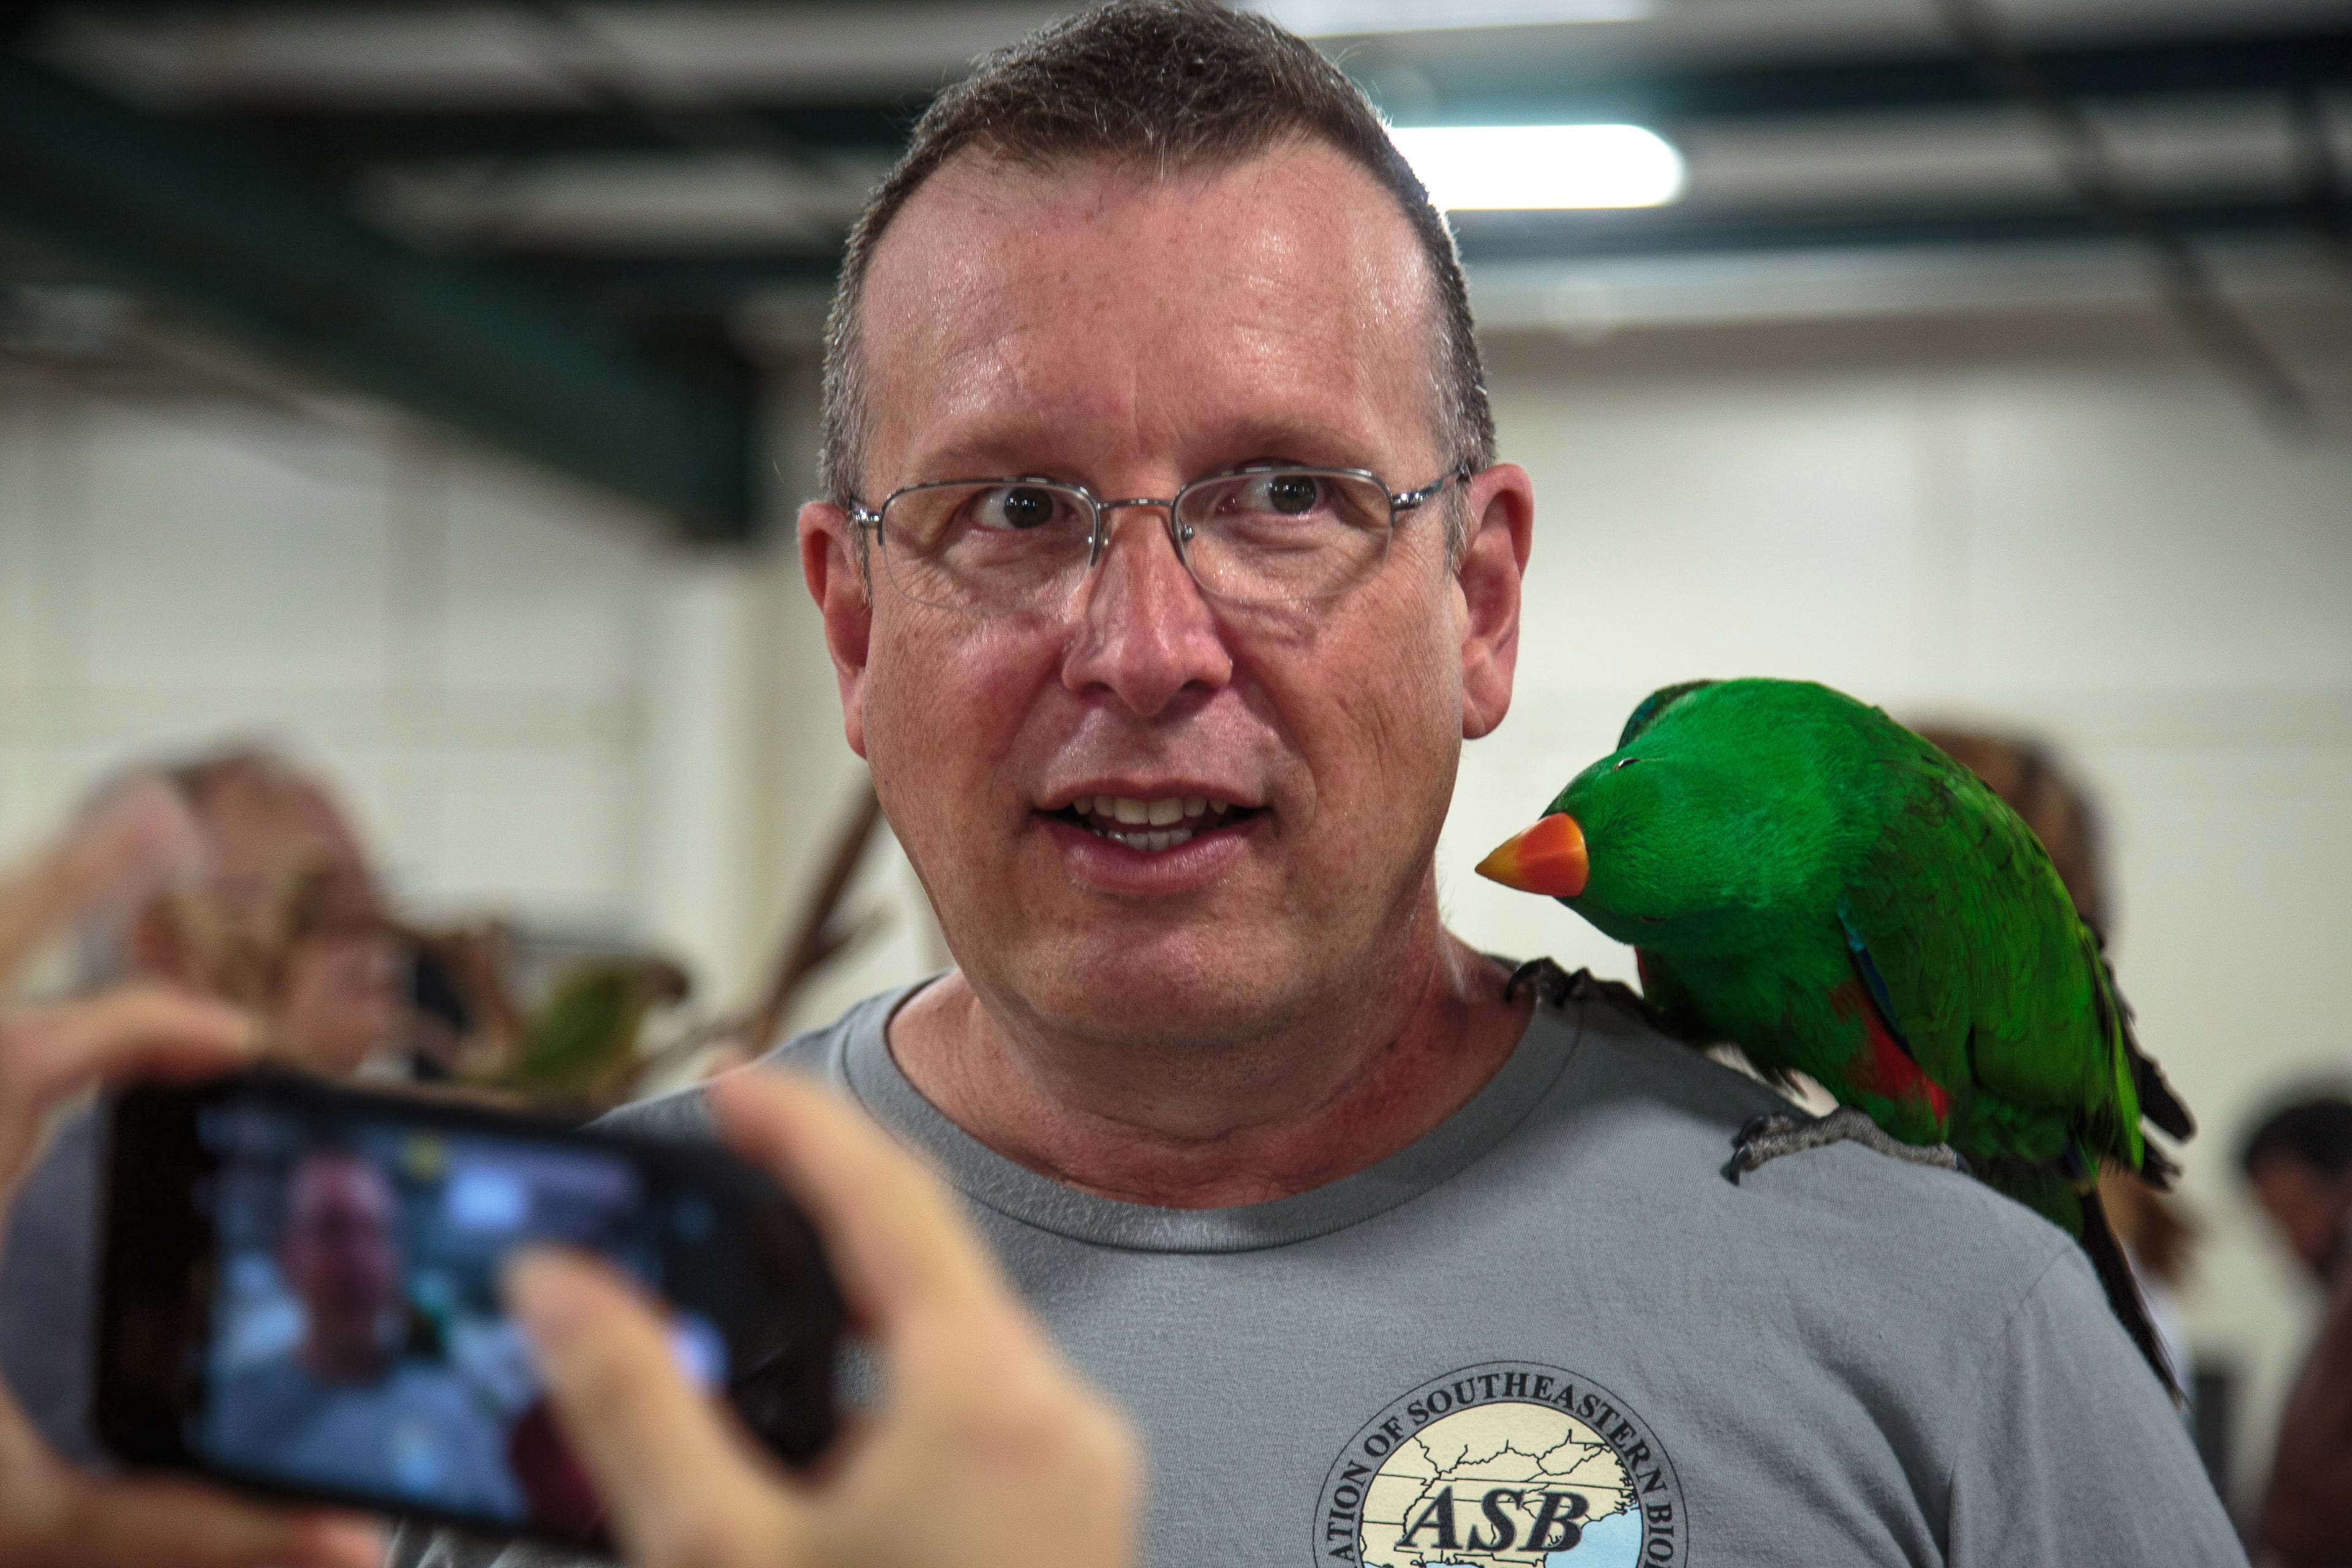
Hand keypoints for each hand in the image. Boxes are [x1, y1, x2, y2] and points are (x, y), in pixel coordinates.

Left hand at [0, 797, 380, 1567]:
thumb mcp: (12, 1515)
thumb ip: (177, 1528)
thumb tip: (340, 1551)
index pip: (49, 1044)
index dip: (150, 1026)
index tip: (229, 1045)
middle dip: (67, 882)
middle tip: (157, 813)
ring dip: (21, 939)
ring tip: (109, 857)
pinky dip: (9, 1074)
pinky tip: (27, 1088)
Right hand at [508, 1070, 1141, 1567]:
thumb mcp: (721, 1555)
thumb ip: (635, 1407)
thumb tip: (562, 1288)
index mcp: (989, 1399)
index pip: (888, 1201)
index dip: (800, 1130)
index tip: (736, 1086)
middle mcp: (1061, 1421)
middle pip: (928, 1269)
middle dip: (820, 1224)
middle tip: (729, 1187)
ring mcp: (1082, 1479)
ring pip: (955, 1347)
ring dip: (854, 1323)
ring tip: (755, 1316)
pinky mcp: (1076, 1529)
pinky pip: (979, 1417)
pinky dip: (894, 1401)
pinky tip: (822, 1449)